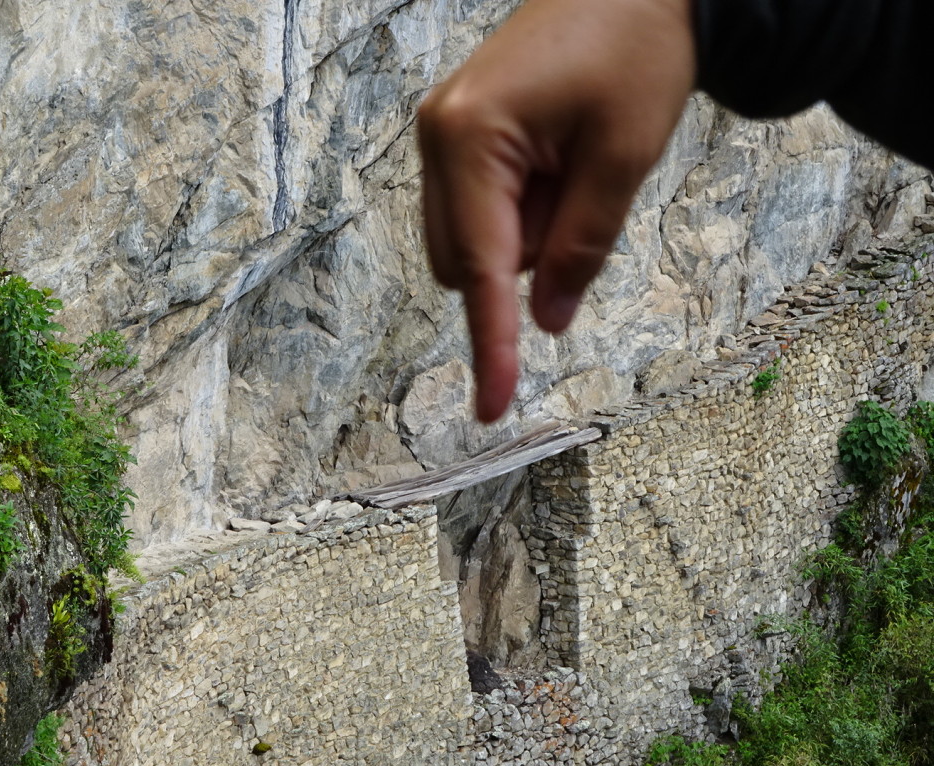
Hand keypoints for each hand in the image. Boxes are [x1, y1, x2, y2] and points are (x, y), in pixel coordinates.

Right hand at [418, 0, 694, 421]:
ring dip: (524, 235)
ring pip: (471, 241)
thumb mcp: (624, 158)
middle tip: (584, 196)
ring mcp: (441, 133)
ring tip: (573, 168)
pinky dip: (520, 212)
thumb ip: (581, 248)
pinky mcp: (457, 134)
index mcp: (470, 136)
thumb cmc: (637, 49)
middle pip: (466, 262)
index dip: (492, 343)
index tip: (492, 407)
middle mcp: (437, 136)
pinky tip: (554, 164)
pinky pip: (477, 210)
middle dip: (525, 259)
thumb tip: (548, 322)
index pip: (482, 268)